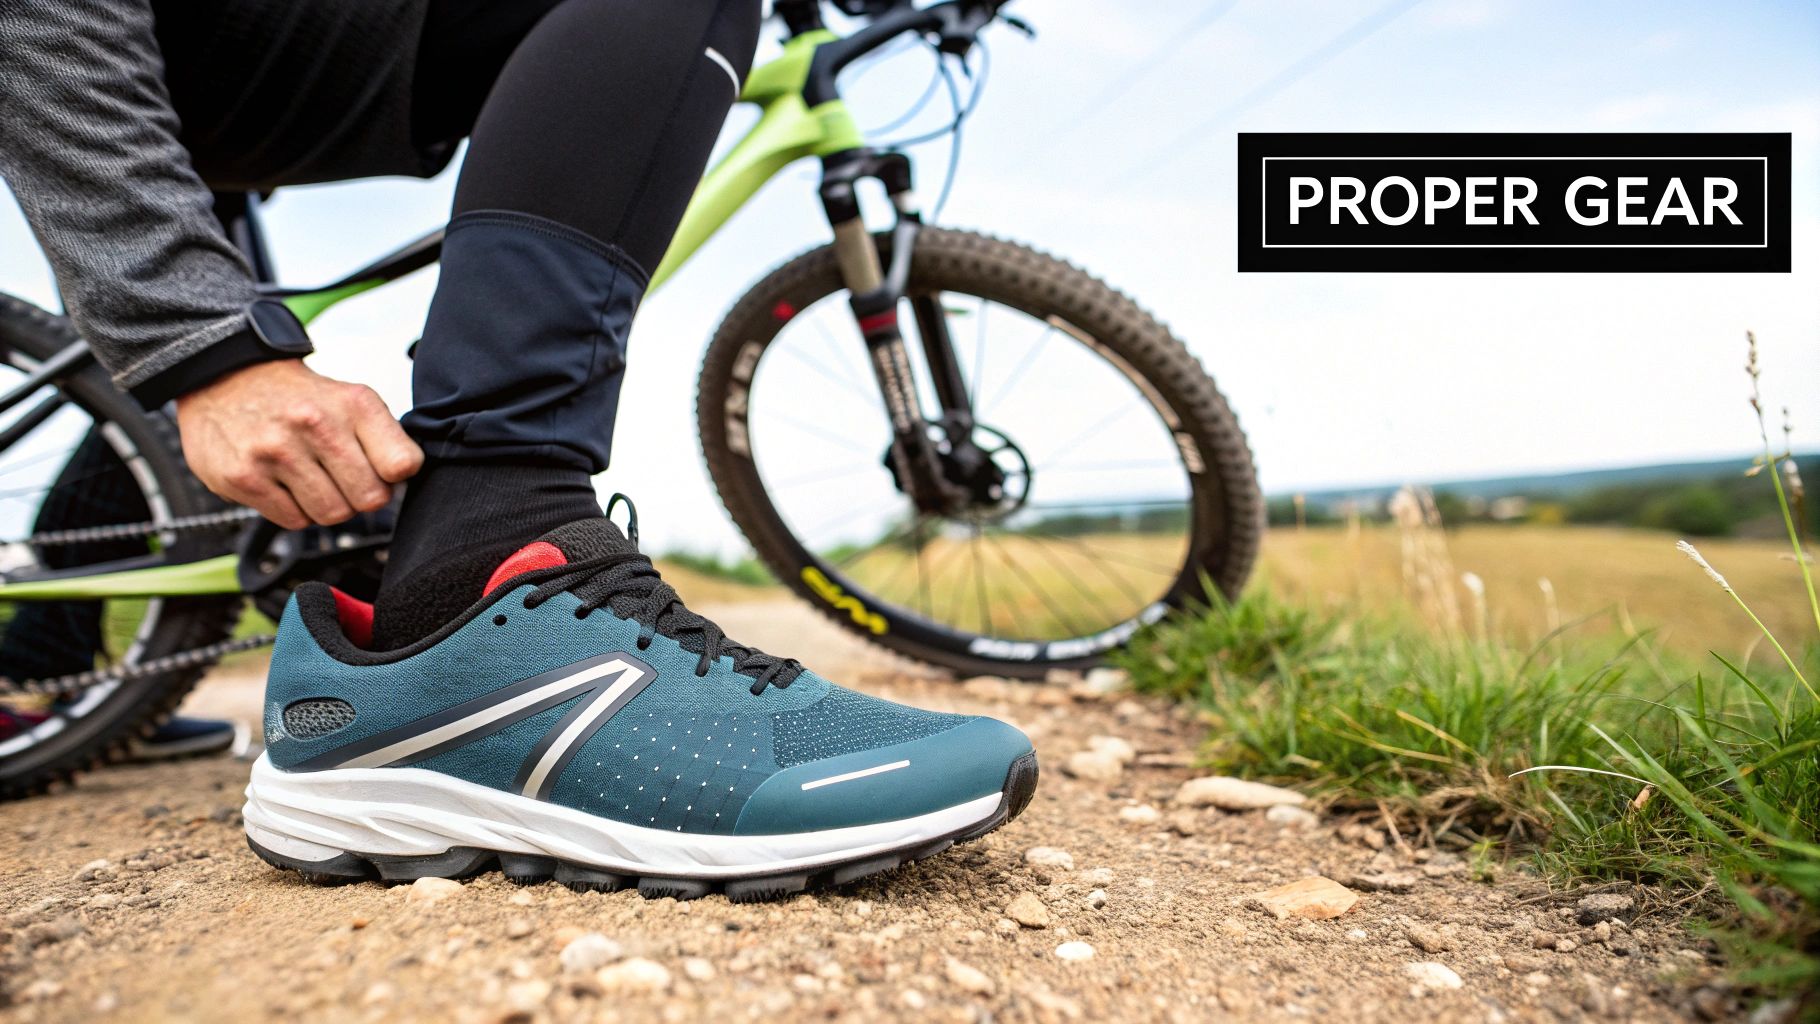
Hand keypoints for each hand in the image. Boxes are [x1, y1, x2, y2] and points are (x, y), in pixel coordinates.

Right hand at [175, 360, 422, 528]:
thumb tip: (403, 484)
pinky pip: (294, 521)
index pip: (402, 464)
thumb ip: (384, 440)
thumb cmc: (299, 399)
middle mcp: (314, 424)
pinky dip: (295, 510)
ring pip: (333, 515)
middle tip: (342, 477)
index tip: (380, 469)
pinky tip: (284, 483)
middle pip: (370, 499)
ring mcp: (275, 451)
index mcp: (353, 403)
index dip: (394, 476)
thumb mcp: (350, 400)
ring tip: (311, 477)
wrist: (225, 379)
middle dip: (361, 495)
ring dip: (327, 505)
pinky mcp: (243, 477)